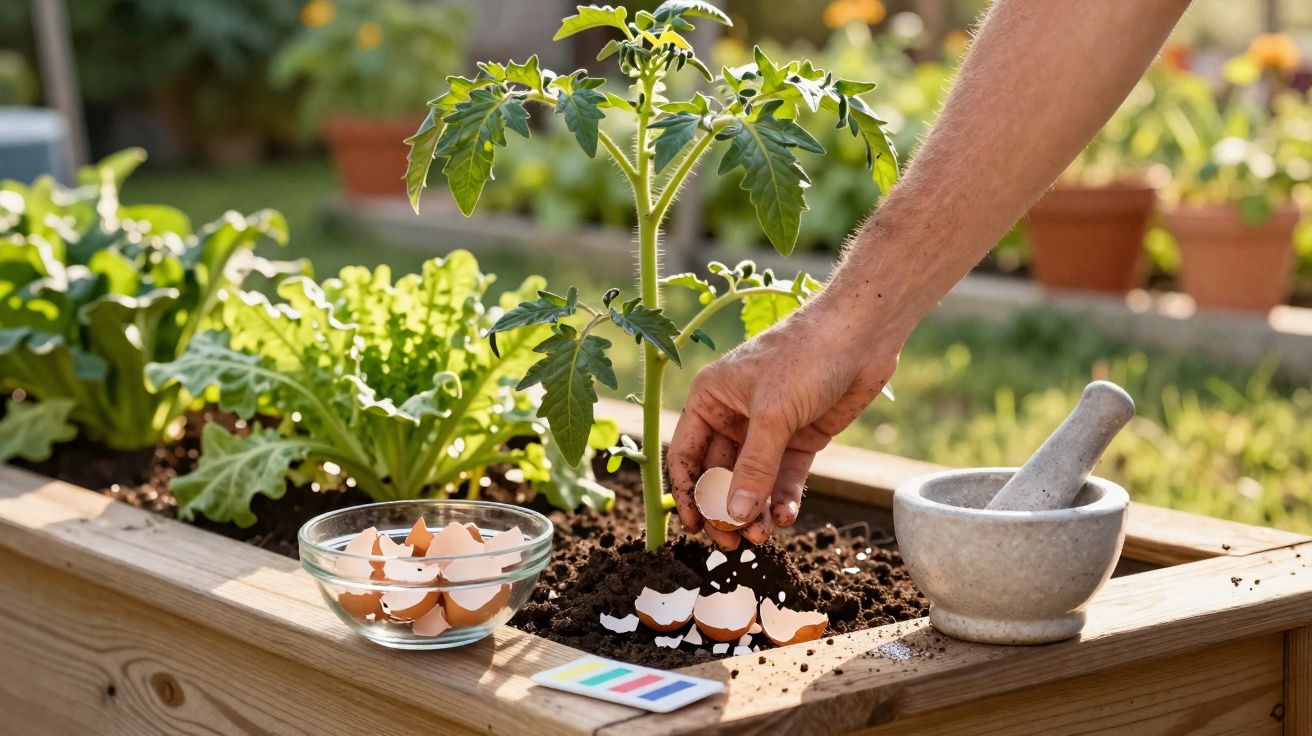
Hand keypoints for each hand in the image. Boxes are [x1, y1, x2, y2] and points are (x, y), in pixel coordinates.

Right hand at [666, 293, 900, 549]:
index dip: (688, 492)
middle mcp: (734, 414)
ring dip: (754, 509)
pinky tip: (785, 516)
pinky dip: (783, 498)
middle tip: (733, 542)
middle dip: (725, 508)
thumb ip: (753, 468)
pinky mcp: (800, 437)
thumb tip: (733, 515)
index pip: (686, 454)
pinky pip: (784, 476)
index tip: (696, 527)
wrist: (861, 333)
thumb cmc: (805, 356)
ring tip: (762, 535)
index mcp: (710, 398)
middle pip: (719, 474)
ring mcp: (769, 428)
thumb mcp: (773, 414)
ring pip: (753, 480)